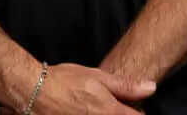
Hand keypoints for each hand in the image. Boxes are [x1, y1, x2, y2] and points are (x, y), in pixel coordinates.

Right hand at [2, 63, 154, 114]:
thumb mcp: (95, 76)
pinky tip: (82, 111)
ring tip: (93, 107)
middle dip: (121, 113)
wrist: (35, 91)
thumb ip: (125, 85)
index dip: (137, 111)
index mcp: (110, 111)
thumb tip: (152, 87)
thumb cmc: (64, 80)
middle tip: (106, 106)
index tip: (131, 107)